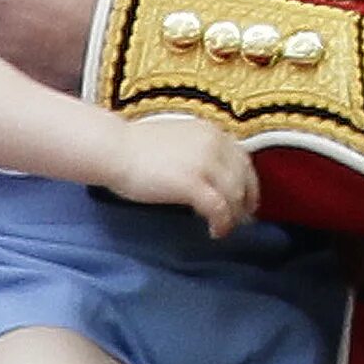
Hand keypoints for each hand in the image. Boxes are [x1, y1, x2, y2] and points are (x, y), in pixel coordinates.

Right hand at [107, 115, 257, 236]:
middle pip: (243, 179)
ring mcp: (205, 163)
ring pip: (235, 196)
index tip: (247, 201)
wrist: (114, 149)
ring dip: (233, 216)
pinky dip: (222, 223)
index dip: (250, 184)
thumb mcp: (179, 139)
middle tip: (240, 221)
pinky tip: (214, 231)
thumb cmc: (136, 147)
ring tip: (223, 228)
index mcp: (211, 131)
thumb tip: (213, 175)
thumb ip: (200, 151)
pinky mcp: (193, 183)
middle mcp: (214, 143)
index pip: (243, 160)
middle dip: (244, 203)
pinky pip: (219, 209)